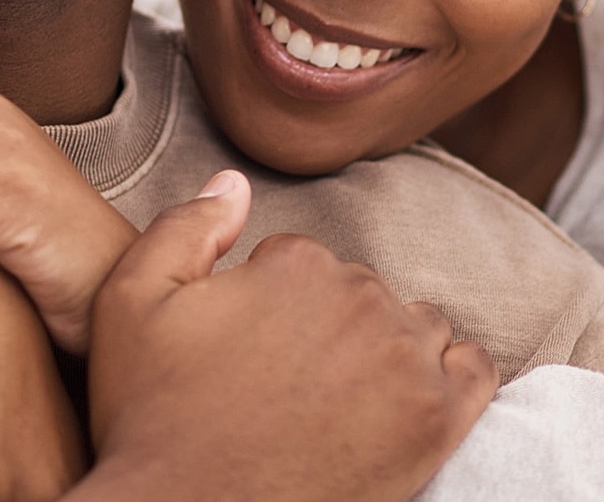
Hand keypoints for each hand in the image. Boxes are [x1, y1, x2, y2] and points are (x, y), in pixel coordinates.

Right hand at [75, 172, 497, 501]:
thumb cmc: (152, 419)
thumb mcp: (129, 303)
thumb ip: (185, 226)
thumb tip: (234, 181)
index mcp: (294, 263)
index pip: (300, 261)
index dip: (268, 306)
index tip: (245, 354)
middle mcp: (359, 298)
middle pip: (357, 290)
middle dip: (326, 326)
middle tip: (283, 386)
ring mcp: (404, 360)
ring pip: (413, 326)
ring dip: (384, 350)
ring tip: (336, 401)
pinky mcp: (437, 420)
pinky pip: (473, 370)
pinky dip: (447, 377)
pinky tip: (407, 400)